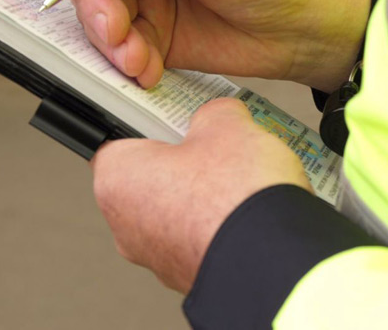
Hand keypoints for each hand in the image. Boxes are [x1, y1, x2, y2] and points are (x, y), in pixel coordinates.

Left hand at [90, 98, 311, 292]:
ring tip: (240, 176)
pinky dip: (219, 222)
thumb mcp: (226, 125)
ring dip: (204, 193)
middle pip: (151, 175)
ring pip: (177, 209)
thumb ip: (213, 113)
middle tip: (216, 143)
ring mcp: (157, 256)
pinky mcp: (188, 274)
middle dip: (184, 158)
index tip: (174, 115)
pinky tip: (247, 207)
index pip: (117, 138)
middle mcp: (125, 225)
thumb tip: (217, 117)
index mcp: (116, 179)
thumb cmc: (233, 197)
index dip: (150, 121)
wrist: (270, 261)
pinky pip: (200, 236)